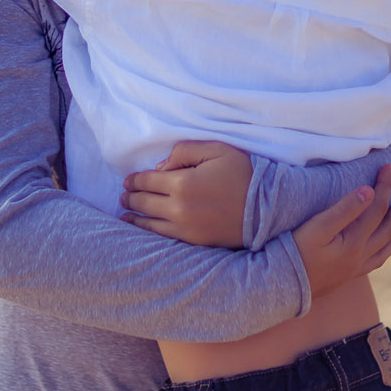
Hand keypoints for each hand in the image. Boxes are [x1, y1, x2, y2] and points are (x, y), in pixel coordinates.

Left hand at [120, 141, 252, 247]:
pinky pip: (163, 237)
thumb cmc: (243, 174)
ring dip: (134, 217)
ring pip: (149, 223)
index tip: (127, 180)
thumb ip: (184, 151)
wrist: (267, 208)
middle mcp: (179, 207)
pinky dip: (148, 231)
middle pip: (144, 202)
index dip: (134, 180)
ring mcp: (185, 227)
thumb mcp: (216, 149)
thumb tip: (161, 166)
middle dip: (130, 197)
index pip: (148, 181)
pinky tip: (142, 228)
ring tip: (125, 213)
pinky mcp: (193, 241)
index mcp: (182, 182)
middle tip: (123, 195)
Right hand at [293, 165, 390, 298]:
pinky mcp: (348, 275)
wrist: (283, 287)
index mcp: (355, 241)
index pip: (376, 208)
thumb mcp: (318, 227)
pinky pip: (376, 261)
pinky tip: (386, 248)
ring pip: (385, 246)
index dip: (384, 186)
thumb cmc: (296, 252)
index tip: (390, 167)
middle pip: (388, 227)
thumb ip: (344, 209)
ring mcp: (356, 267)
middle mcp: (361, 255)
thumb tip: (368, 190)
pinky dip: (385, 252)